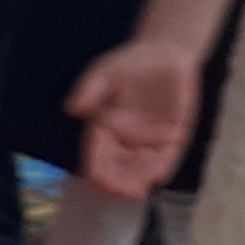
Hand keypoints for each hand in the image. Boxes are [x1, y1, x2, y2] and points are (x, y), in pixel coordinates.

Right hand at [69, 38, 203, 197]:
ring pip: (140, 168)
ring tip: (135, 190)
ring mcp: (148, 141)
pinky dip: (160, 169)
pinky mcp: (171, 139)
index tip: (94, 176)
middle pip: (117, 166)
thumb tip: (72, 108)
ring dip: (137, 180)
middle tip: (116, 190)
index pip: (96, 151)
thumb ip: (90, 89)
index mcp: (104, 126)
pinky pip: (165, 159)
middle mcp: (124, 139)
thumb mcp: (106, 71)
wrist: (166, 54)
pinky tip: (156, 178)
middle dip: (116, 180)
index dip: (95, 165)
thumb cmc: (130, 62)